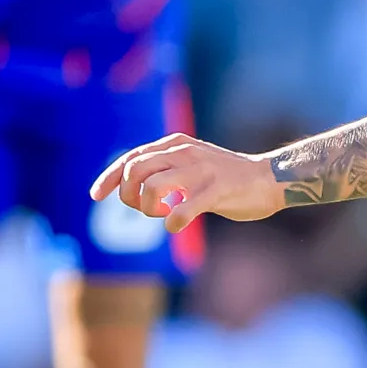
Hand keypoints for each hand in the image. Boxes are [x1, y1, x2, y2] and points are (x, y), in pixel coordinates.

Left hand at [91, 134, 282, 230]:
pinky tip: (178, 223)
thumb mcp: (191, 163)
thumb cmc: (226, 178)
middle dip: (127, 195)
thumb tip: (133, 187)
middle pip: (135, 170)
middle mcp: (184, 152)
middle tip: (144, 210)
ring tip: (162, 213)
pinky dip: (172, 222)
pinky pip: (182, 210)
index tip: (96, 196)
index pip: (131, 158)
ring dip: (148, 208)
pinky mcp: (216, 190)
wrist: (270, 179)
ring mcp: (200, 170)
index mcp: (175, 144)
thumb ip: (164, 168)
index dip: (109, 177)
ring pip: (152, 187)